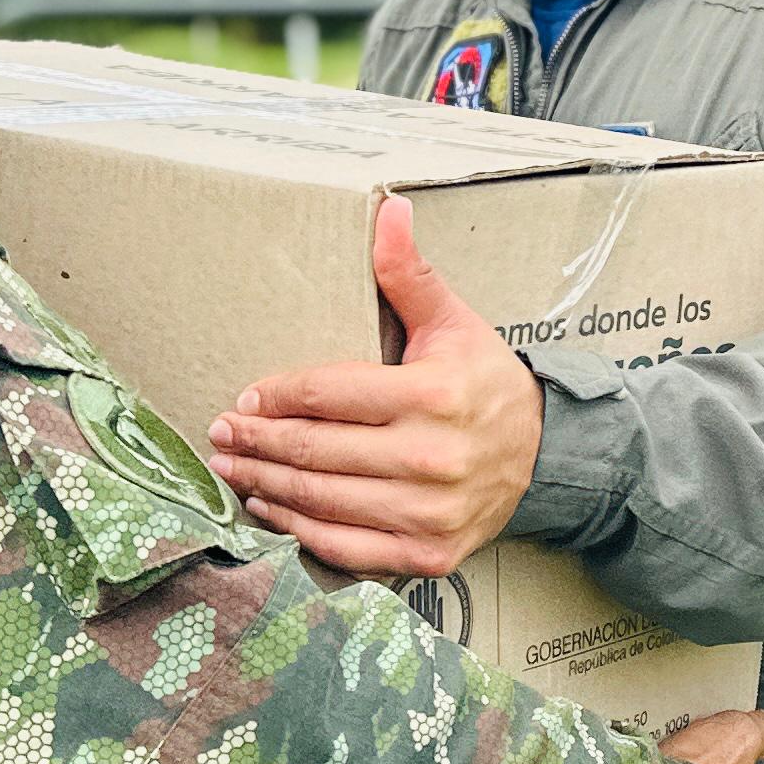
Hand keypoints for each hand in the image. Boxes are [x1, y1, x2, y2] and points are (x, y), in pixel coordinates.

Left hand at [205, 196, 542, 577]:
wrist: (542, 454)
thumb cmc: (485, 384)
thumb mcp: (453, 322)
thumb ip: (410, 273)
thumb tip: (389, 211)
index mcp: (435, 395)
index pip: (329, 394)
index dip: (278, 395)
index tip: (244, 396)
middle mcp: (433, 457)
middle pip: (315, 449)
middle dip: (257, 440)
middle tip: (221, 432)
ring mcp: (430, 512)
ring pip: (322, 499)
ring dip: (265, 483)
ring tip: (233, 465)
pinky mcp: (427, 552)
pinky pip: (345, 546)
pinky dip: (298, 529)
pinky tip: (270, 507)